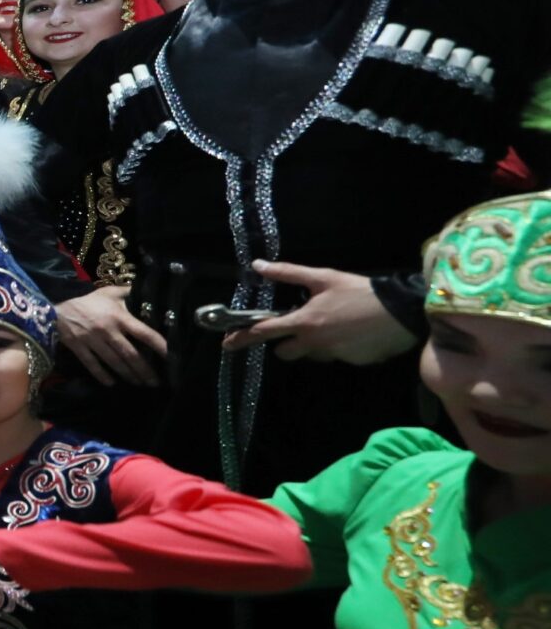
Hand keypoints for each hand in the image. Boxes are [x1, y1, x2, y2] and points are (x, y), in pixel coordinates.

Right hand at [58, 286, 168, 386]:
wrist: (56, 310)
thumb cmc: (88, 302)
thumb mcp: (109, 293)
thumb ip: (128, 292)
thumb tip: (148, 291)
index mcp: (118, 317)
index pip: (143, 332)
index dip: (158, 345)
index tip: (170, 356)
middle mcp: (107, 330)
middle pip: (130, 354)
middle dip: (144, 369)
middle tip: (155, 382)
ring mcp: (92, 341)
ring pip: (114, 362)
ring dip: (128, 375)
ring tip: (139, 383)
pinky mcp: (79, 349)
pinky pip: (92, 365)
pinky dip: (102, 376)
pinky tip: (112, 383)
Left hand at [226, 261, 417, 363]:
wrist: (401, 310)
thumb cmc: (360, 291)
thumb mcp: (324, 278)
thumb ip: (289, 273)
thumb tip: (257, 266)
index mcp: (304, 322)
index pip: (264, 333)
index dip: (242, 338)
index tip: (226, 345)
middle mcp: (314, 343)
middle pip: (285, 352)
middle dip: (287, 342)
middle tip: (302, 325)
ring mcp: (333, 355)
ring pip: (312, 354)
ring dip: (315, 343)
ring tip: (334, 323)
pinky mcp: (351, 362)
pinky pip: (336, 356)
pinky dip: (339, 345)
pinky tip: (353, 331)